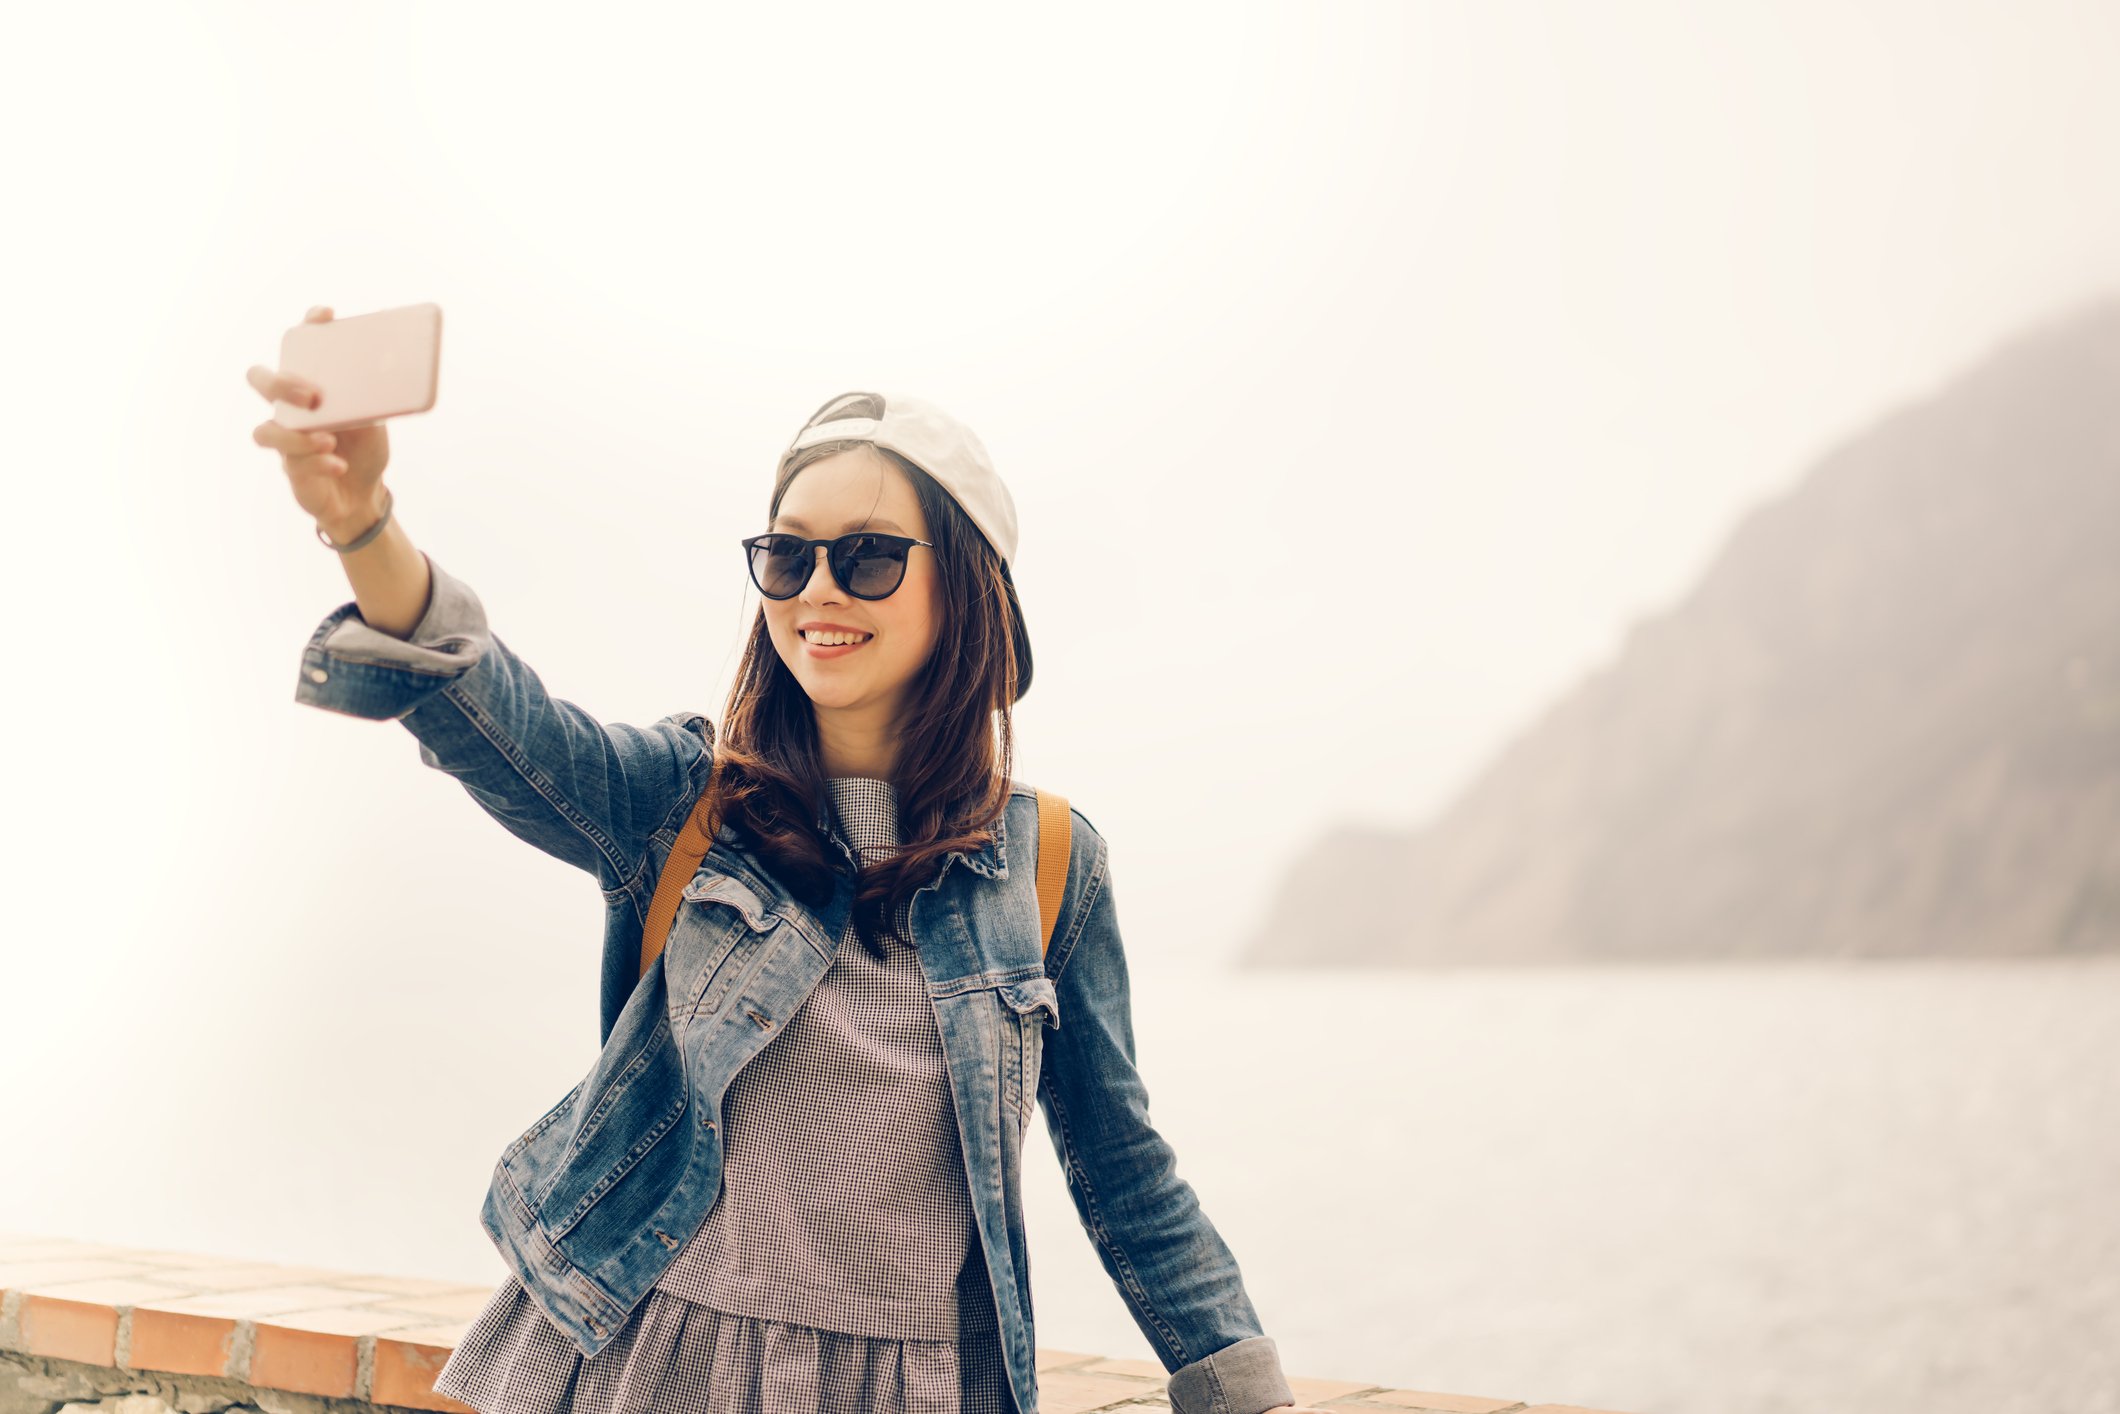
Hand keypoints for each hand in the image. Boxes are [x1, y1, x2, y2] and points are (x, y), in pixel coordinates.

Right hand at [247, 304, 392, 538]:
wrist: (363, 495)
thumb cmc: (363, 448)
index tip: (325, 316)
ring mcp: (286, 440)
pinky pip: (293, 464)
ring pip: (266, 431)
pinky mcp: (292, 470)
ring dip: (296, 436)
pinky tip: (338, 465)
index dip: (307, 327)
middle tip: (312, 396)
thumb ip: (373, 398)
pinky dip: (318, 463)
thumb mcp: (374, 420)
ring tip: (329, 439)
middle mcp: (290, 409)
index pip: (298, 348)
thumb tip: (392, 369)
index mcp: (309, 387)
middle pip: (260, 380)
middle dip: (280, 384)